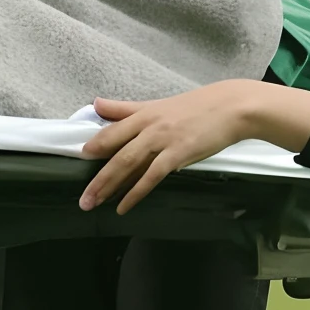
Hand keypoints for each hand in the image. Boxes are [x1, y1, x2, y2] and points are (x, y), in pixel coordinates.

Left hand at [78, 83, 309, 215]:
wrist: (232, 107)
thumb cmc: (199, 106)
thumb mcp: (160, 103)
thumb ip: (127, 108)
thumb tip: (96, 103)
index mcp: (145, 112)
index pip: (111, 130)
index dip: (93, 145)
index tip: (76, 159)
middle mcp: (149, 125)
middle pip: (114, 152)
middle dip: (96, 176)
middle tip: (82, 198)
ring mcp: (163, 140)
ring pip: (128, 164)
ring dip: (108, 186)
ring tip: (93, 204)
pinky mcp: (178, 154)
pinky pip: (151, 177)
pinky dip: (135, 193)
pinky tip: (124, 207)